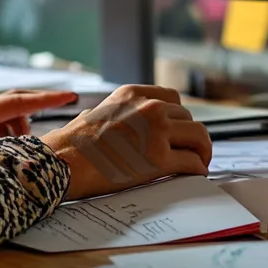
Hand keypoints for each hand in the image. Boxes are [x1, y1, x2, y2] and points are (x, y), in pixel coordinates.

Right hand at [40, 84, 211, 200]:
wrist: (66, 159)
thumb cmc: (76, 141)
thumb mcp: (101, 110)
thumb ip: (123, 112)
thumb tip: (131, 124)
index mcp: (133, 94)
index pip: (173, 98)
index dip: (179, 117)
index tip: (178, 131)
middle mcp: (149, 107)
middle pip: (189, 119)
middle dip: (190, 136)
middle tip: (189, 151)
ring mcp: (156, 132)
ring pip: (200, 137)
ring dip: (201, 151)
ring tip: (196, 162)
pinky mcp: (159, 160)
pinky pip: (194, 163)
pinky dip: (198, 170)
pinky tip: (193, 174)